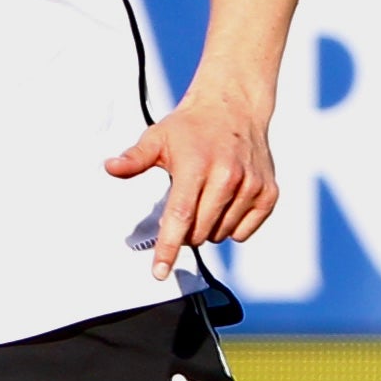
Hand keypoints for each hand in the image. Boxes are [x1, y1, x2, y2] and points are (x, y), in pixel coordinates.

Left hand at [107, 85, 280, 276]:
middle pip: (199, 232)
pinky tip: (227, 202)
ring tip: (207, 198)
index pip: (180, 216)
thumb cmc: (193, 127)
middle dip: (185, 232)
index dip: (168, 248)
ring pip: (220, 235)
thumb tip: (111, 167)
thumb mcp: (158, 138)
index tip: (160, 272)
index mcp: (197, 165)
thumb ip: (134, 158)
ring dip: (208, 228)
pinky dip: (231, 227)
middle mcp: (228, 176)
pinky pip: (243, 232)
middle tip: (184, 206)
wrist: (234, 108)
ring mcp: (251, 186)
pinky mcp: (268, 193)